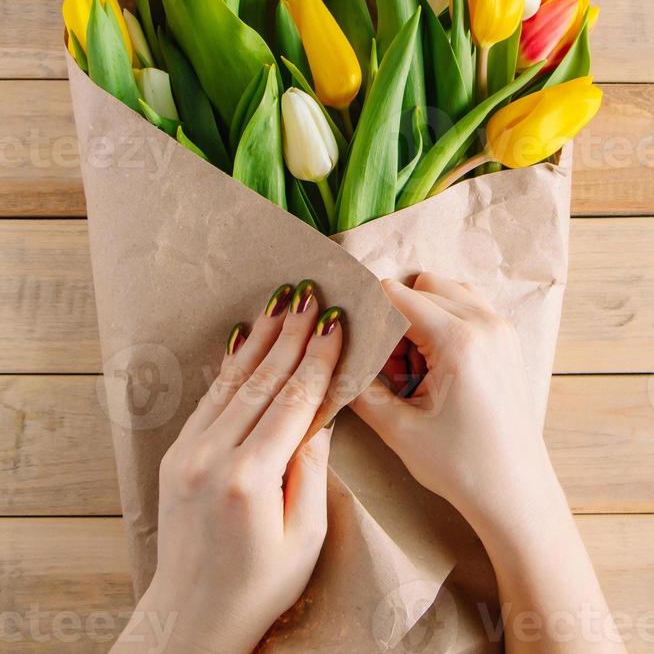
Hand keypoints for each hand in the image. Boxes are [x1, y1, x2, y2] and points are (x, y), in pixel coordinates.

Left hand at [113, 280, 341, 653]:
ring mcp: (188, 452)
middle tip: (309, 294)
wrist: (190, 616)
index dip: (317, 359)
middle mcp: (212, 456)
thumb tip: (320, 417)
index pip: (293, 401)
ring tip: (279, 303)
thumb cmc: (259, 586)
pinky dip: (229, 367)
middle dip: (289, 335)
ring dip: (259, 340)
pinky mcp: (176, 455)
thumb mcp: (304, 537)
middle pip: (261, 381)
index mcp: (249, 479)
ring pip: (232, 382)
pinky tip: (242, 341)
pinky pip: (209, 400)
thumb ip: (312, 471)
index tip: (334, 322)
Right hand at [352, 272, 550, 531]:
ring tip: (412, 364)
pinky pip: (467, 305)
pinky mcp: (507, 339)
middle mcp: (485, 323)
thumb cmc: (462, 467)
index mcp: (459, 340)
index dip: (368, 310)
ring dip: (421, 314)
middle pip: (421, 287)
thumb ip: (360, 386)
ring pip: (445, 291)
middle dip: (395, 317)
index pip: (397, 294)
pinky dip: (443, 320)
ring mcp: (501, 328)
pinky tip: (433, 364)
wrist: (516, 495)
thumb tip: (333, 356)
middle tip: (388, 366)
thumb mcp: (398, 429)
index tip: (351, 335)